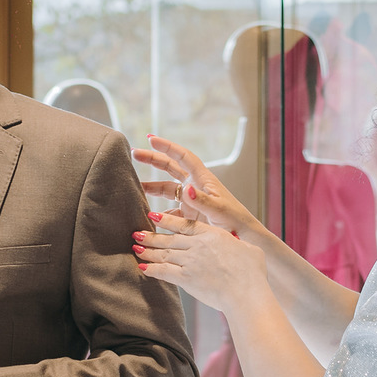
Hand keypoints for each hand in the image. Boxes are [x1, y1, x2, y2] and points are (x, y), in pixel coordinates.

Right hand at [133, 135, 256, 235]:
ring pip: (167, 188)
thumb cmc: (235, 221)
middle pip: (171, 167)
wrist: (243, 238)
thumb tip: (186, 188)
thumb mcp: (218, 210)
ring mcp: (191, 200)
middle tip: (134, 153)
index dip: (167, 146)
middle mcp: (195, 186)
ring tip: (134, 186)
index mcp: (203, 179)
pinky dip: (158, 212)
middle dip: (153, 159)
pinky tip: (146, 216)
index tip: (150, 139)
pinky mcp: (188, 214)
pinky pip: (169, 210)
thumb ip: (202, 200)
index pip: (183, 157)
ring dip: (151, 186)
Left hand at [134, 209, 269, 313]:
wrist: (246, 291)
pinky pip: (164, 272)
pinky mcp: (186, 279)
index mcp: (211, 235)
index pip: (183, 224)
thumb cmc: (252, 272)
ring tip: (136, 248)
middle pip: (169, 238)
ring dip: (148, 251)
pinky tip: (142, 269)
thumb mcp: (249, 249)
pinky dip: (151, 270)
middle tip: (137, 233)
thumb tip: (236, 242)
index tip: (153, 216)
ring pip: (164, 254)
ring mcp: (190, 261)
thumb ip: (237, 243)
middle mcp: (197, 245)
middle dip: (151, 236)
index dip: (166, 220)